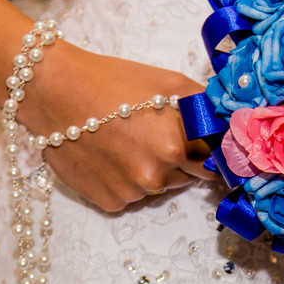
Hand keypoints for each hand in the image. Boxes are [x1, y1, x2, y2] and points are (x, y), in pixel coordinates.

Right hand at [19, 42, 214, 211]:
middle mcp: (156, 176)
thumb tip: (230, 125)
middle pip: (188, 176)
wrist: (53, 91)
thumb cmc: (111, 80)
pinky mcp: (108, 202)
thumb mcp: (168, 82)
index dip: (209, 149)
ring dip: (152, 170)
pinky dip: (125, 180)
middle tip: (154, 133)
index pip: (214, 160)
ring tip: (126, 141)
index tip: (203, 141)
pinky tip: (109, 155)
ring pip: (158, 187)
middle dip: (180, 159)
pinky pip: (130, 196)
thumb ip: (205, 107)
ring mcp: (131, 193)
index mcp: (176, 146)